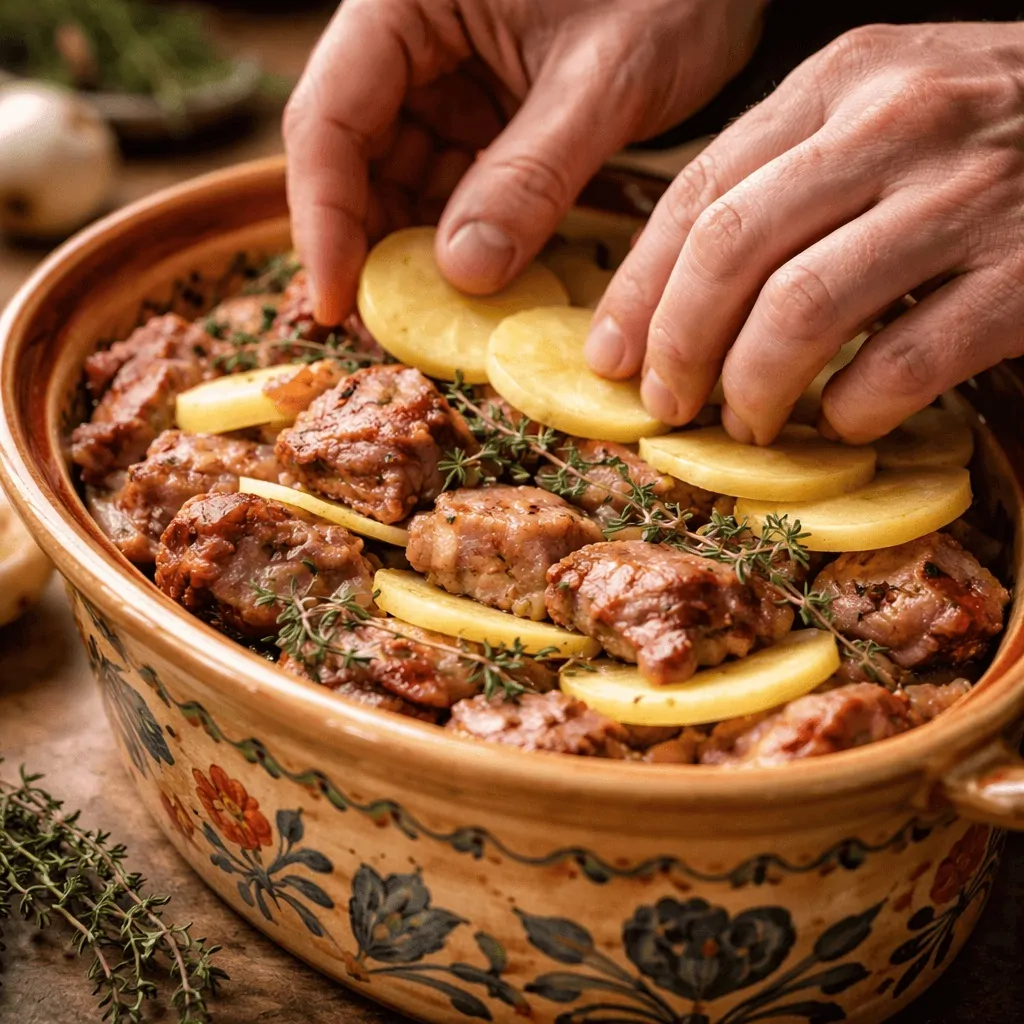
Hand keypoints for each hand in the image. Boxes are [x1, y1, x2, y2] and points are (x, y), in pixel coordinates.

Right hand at [284, 0, 763, 323]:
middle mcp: (412, 37)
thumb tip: (462, 274)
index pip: (330, 116)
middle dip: (372, 243)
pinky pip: (454, 186)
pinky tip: (485, 279)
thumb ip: (532, 173)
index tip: (335, 301)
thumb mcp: (605, 78)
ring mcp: (447, 78)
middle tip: (394, 323)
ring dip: (419, 249)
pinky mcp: (485, 112)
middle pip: (354, 156)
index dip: (324, 217)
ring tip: (445, 312)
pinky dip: (466, 236)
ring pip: (401, 179)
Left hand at [588, 22, 1023, 443]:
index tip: (612, 356)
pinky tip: (843, 421)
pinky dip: (854, 409)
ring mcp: (964, 196)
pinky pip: (904, 362)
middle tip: (668, 403)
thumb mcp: (877, 110)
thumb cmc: (986, 128)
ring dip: (753, 388)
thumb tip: (676, 293)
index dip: (640, 290)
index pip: (698, 193)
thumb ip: (784, 175)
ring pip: (801, 311)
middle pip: (730, 252)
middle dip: (678, 346)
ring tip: (748, 422)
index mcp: (838, 81)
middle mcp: (893, 124)